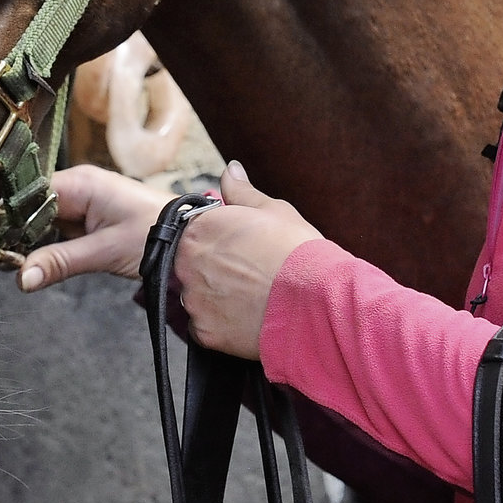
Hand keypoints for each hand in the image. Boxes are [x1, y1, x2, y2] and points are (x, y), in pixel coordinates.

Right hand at [16, 164, 169, 290]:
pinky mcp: (90, 218)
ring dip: (24, 241)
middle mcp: (78, 186)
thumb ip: (59, 262)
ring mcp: (84, 202)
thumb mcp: (104, 251)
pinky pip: (57, 228)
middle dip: (10, 232)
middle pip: (30, 207)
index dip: (4, 218)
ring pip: (41, 219)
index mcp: (80, 183)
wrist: (191, 241)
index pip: (28, 194)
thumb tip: (21, 278)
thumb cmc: (155, 235)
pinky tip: (24, 261)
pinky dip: (42, 245)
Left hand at [172, 163, 322, 360]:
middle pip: (192, 265)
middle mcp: (187, 263)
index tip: (241, 249)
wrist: (315, 301)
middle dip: (215, 269)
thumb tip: (229, 170)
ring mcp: (193, 300)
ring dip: (218, 297)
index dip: (221, 240)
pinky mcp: (203, 332)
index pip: (195, 231)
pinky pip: (205, 327)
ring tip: (252, 297)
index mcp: (199, 228)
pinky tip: (249, 317)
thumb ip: (241, 191)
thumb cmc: (297, 251)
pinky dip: (223, 324)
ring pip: (198, 297)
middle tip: (250, 274)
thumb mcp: (273, 210)